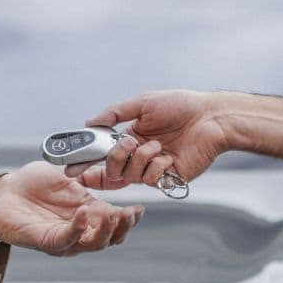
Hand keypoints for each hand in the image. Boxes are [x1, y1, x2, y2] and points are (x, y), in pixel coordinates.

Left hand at [0, 161, 144, 255]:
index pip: (115, 223)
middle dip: (123, 228)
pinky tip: (84, 213)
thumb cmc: (32, 185)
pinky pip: (65, 240)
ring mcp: (63, 238)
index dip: (130, 218)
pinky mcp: (45, 241)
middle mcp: (79, 230)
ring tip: (114, 215)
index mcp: (88, 214)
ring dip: (106, 232)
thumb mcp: (69, 177)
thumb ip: (91, 178)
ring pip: (92, 245)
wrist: (3, 192)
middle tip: (130, 214)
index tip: (139, 208)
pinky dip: (77, 228)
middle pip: (109, 239)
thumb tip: (115, 169)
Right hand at [78, 90, 228, 191]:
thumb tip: (89, 122)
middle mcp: (140, 157)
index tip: (71, 170)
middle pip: (112, 171)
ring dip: (141, 157)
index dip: (86, 165)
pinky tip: (170, 156)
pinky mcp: (169, 178)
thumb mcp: (143, 103)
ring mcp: (154, 169)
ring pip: (130, 175)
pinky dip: (157, 165)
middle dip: (115, 158)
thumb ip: (114, 113)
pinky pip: (151, 179)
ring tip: (158, 144)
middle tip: (129, 142)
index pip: (103, 157)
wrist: (211, 117)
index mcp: (131, 139)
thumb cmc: (181, 106)